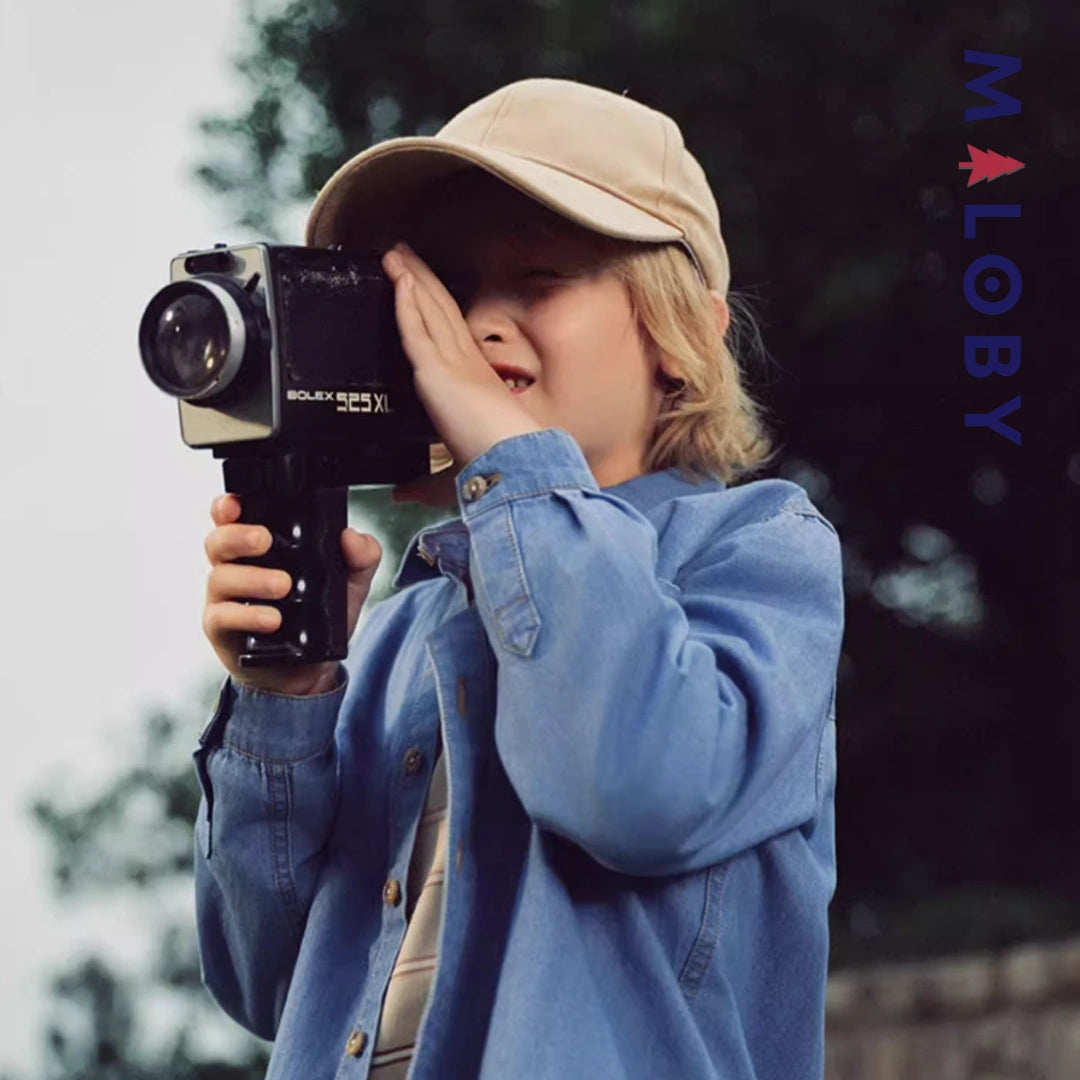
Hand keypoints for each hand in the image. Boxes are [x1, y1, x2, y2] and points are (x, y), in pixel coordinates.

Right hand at [202, 493, 382, 694]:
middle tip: (266, 541)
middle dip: (238, 535)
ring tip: (283, 586)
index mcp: (259, 548)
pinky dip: (247, 616)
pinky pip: (222, 616)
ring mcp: (225, 598)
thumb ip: (360, 557)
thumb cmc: (319, 617)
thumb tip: (352, 538)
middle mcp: (236, 567)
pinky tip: (272, 619)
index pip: (232, 518)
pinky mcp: (221, 628)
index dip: (227, 506)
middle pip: (217, 541)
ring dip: (252, 578)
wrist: (310, 668)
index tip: (237, 503)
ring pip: (220, 577)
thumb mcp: (349, 584)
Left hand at [381, 241, 542, 485]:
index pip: (450, 336)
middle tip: (404, 254)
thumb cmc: (494, 471)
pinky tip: (397, 279)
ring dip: (411, 279)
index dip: (433, 310)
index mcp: (475, 383)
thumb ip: (424, 480)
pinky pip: (417, 328)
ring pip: (428, 310)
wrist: (512, 467)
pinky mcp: (439, 370)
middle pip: (439, 311)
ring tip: (395, 252)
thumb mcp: (450, 476)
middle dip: (421, 281)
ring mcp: (454, 363)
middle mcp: (466, 366)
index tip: (420, 291)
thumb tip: (401, 493)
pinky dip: (406, 301)